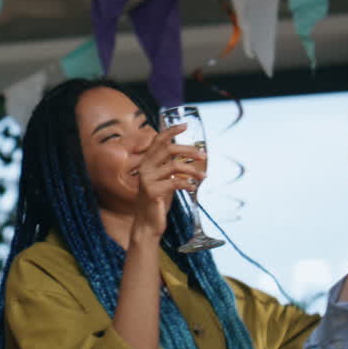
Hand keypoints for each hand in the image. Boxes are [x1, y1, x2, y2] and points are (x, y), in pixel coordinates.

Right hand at [131, 123, 204, 239]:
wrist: (147, 223)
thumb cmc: (157, 201)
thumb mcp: (164, 180)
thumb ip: (170, 167)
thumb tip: (189, 155)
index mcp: (147, 163)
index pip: (158, 141)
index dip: (171, 131)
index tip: (185, 125)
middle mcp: (145, 168)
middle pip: (168, 149)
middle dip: (188, 150)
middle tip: (202, 156)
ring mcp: (147, 180)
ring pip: (174, 166)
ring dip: (192, 170)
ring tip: (203, 177)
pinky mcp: (152, 191)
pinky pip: (175, 182)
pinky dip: (187, 184)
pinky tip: (193, 188)